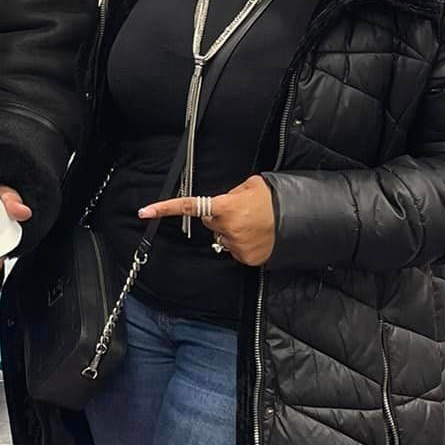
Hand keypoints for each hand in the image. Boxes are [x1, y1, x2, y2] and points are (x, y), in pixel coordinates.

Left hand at [138, 175, 276, 266]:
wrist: (299, 220)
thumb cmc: (273, 201)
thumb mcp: (250, 186)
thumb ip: (229, 193)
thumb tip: (219, 202)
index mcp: (224, 207)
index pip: (189, 207)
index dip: (165, 208)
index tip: (146, 211)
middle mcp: (226, 228)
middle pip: (210, 222)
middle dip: (219, 216)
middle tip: (241, 211)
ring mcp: (235, 245)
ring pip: (222, 237)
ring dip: (231, 231)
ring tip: (252, 224)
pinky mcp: (245, 258)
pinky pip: (234, 250)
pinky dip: (242, 244)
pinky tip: (255, 236)